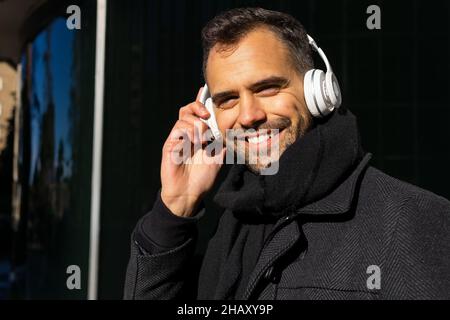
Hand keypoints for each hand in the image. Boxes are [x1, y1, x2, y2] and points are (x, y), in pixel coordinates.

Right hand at [160, 87, 224, 216]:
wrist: (189, 194)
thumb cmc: (201, 178)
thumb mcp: (218, 159)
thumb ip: (223, 145)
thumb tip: (233, 132)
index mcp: (197, 135)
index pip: (198, 114)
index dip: (201, 101)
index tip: (205, 91)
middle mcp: (186, 135)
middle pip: (187, 110)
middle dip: (198, 107)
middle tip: (207, 115)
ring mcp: (177, 140)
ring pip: (183, 118)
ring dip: (196, 124)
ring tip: (203, 139)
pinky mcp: (170, 145)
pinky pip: (177, 130)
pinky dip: (188, 132)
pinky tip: (195, 142)